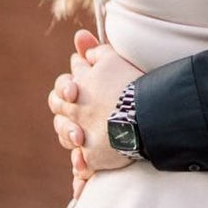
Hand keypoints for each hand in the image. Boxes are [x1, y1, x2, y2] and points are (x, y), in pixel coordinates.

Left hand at [48, 29, 141, 180]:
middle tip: (76, 108)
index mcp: (78, 88)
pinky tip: (82, 171)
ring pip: (65, 135)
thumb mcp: (113, 59)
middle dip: (64, 107)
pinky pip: (81, 166)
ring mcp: (82, 136)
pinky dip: (80, 170)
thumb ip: (95, 50)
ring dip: (70, 133)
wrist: (149, 114)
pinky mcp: (91, 158)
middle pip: (58, 109)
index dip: (69, 85)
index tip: (78, 87)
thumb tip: (78, 37)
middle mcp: (75, 112)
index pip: (63, 85)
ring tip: (79, 134)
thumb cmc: (133, 83)